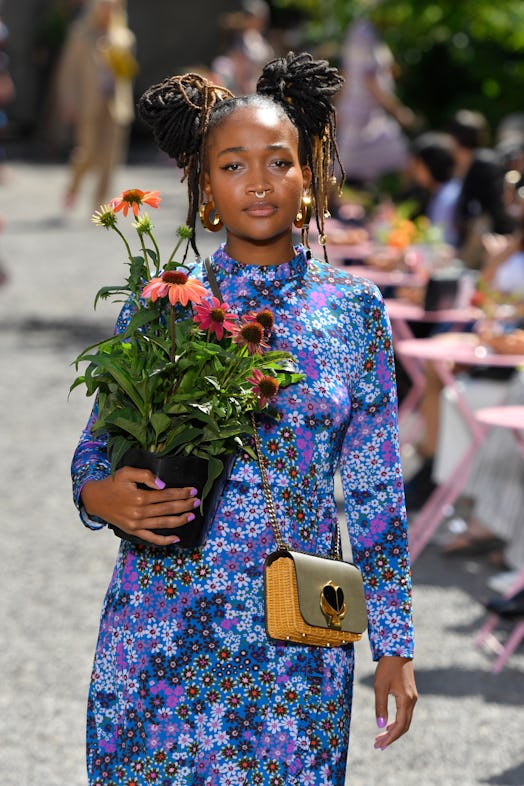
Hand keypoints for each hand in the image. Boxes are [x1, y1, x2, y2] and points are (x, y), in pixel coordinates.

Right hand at [81, 466, 199, 545]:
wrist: (95, 499)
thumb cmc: (112, 483)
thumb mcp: (126, 473)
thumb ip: (146, 475)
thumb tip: (163, 484)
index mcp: (140, 497)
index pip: (167, 495)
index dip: (182, 493)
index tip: (193, 491)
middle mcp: (140, 512)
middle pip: (168, 509)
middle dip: (185, 505)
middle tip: (197, 502)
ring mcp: (137, 524)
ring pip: (163, 524)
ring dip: (180, 520)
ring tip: (192, 516)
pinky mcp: (133, 531)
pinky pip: (151, 538)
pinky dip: (164, 540)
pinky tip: (176, 538)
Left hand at [373, 655, 416, 749]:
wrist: (398, 650)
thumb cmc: (386, 667)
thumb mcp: (379, 686)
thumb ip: (380, 706)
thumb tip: (380, 725)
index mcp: (406, 701)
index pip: (400, 726)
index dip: (390, 738)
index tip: (379, 745)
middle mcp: (412, 701)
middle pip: (404, 726)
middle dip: (391, 737)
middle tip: (378, 745)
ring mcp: (412, 698)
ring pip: (405, 721)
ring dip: (393, 731)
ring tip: (380, 738)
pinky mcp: (410, 694)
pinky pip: (405, 714)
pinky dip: (397, 722)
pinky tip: (388, 724)